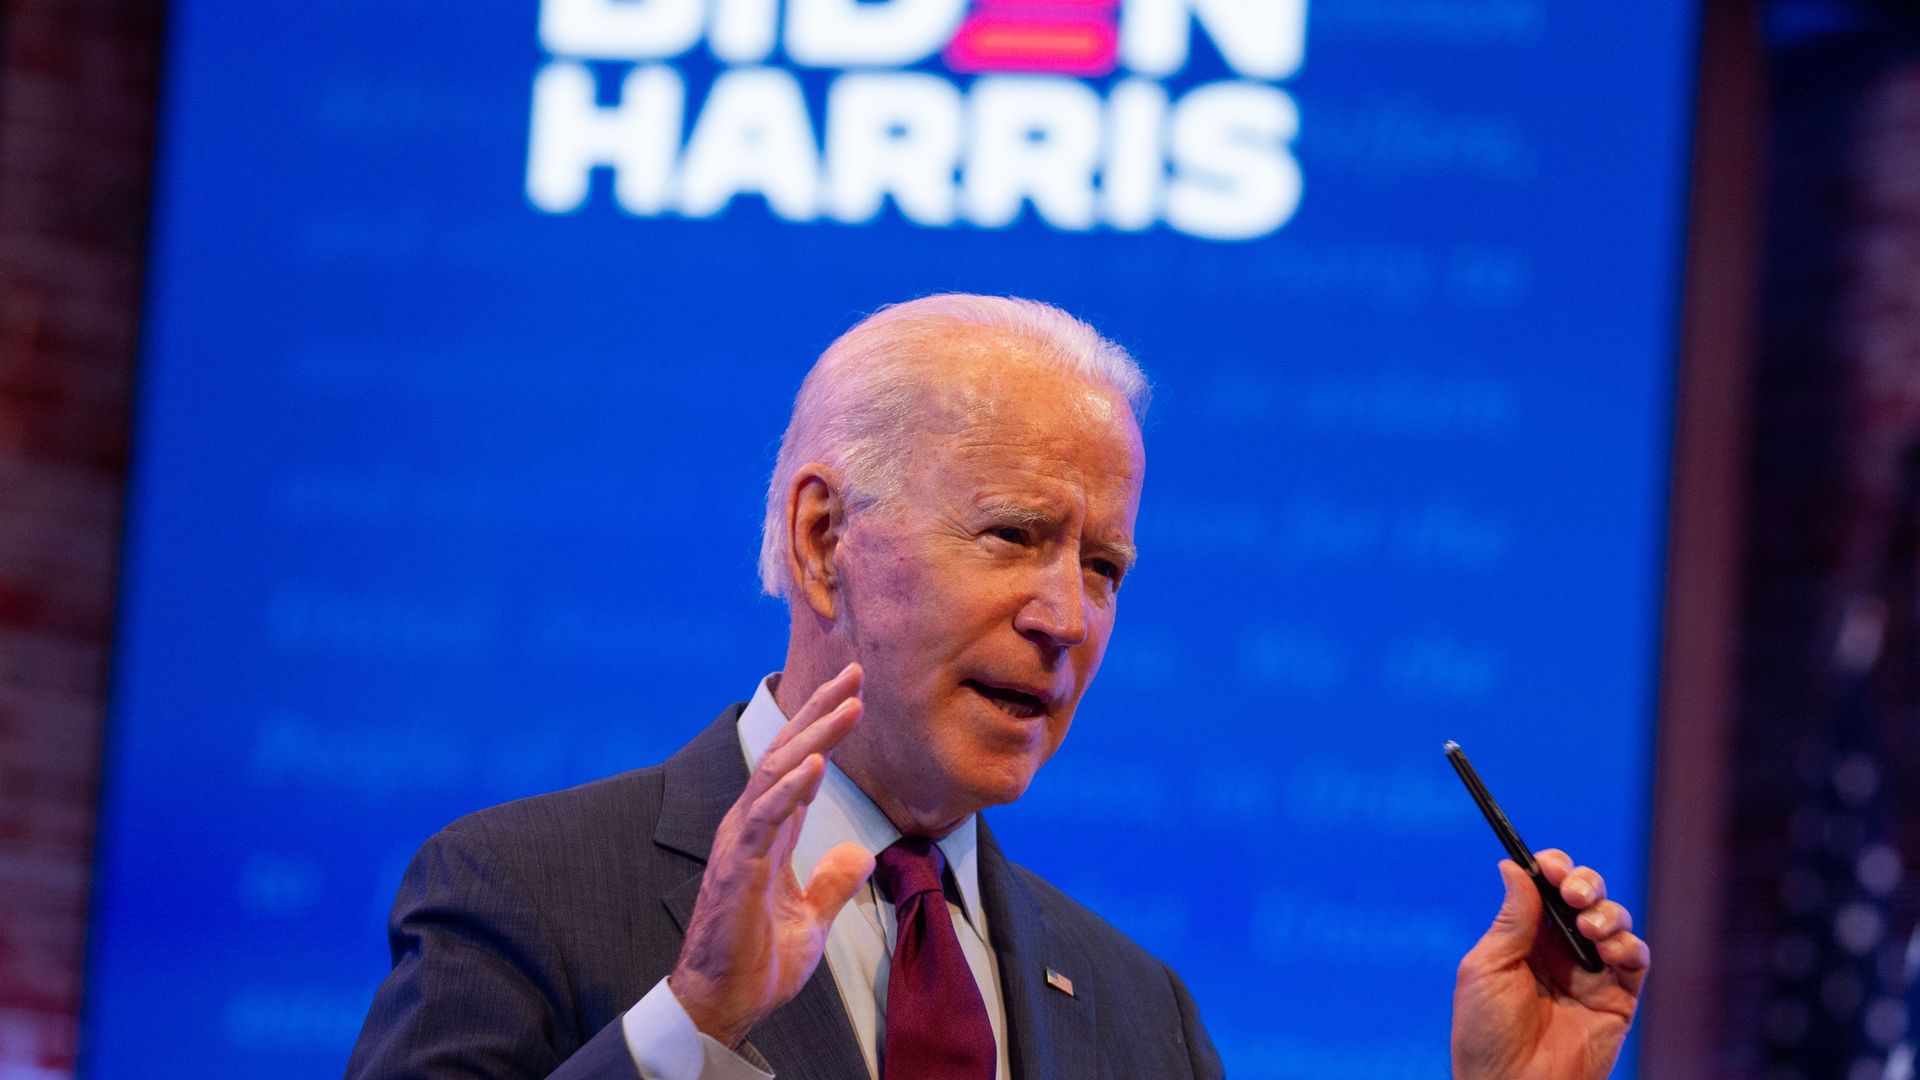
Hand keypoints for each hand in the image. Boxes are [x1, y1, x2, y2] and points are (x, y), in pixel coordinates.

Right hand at [668, 663, 876, 1046]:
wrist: (725, 1004)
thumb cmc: (758, 962)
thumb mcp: (812, 918)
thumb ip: (833, 882)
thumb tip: (860, 853)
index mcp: (769, 832)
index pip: (798, 765)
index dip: (825, 727)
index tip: (855, 693)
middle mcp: (751, 826)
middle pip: (787, 753)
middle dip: (821, 711)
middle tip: (857, 674)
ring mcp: (741, 843)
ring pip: (776, 773)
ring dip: (815, 736)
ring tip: (849, 704)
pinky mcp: (737, 867)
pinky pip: (765, 818)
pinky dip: (791, 787)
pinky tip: (817, 763)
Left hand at [1451, 850, 1650, 1079]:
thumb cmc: (1486, 1034)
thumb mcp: (1487, 968)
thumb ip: (1510, 920)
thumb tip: (1514, 866)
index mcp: (1523, 939)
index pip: (1545, 890)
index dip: (1553, 870)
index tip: (1551, 866)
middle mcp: (1559, 951)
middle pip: (1585, 896)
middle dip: (1586, 883)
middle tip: (1575, 893)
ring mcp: (1590, 974)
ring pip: (1614, 921)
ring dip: (1608, 913)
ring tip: (1590, 928)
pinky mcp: (1618, 999)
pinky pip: (1636, 960)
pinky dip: (1629, 945)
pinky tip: (1610, 951)